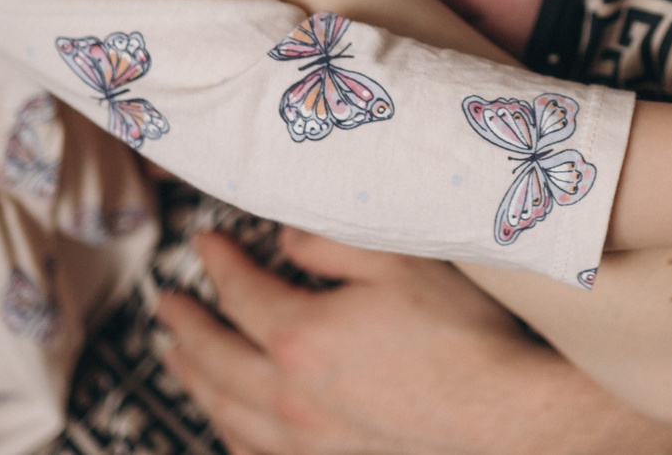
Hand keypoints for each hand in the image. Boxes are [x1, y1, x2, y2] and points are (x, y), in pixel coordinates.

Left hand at [156, 229, 655, 454]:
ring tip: (175, 359)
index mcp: (301, 338)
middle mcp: (290, 396)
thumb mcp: (399, 263)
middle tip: (166, 306)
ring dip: (193, 380)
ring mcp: (306, 441)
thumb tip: (286, 238)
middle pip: (214, 359)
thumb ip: (333, 244)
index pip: (239, 293)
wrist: (505, 414)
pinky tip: (225, 421)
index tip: (204, 242)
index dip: (216, 263)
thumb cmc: (461, 337)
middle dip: (185, 326)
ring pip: (225, 411)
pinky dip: (228, 432)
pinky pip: (254, 453)